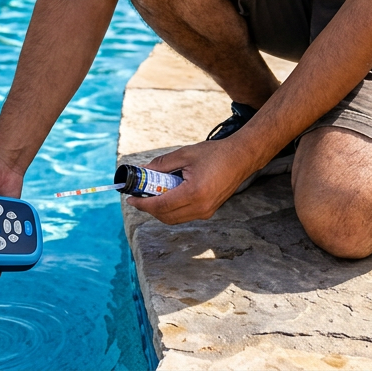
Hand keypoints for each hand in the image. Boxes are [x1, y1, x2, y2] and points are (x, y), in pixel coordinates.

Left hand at [125, 138, 254, 223]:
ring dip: (159, 210)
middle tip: (138, 196)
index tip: (131, 198)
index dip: (142, 203)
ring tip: (151, 194)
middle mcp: (201, 207)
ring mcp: (206, 212)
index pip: (161, 205)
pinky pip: (183, 215)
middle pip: (165, 216)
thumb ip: (162, 164)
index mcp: (194, 193)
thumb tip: (143, 172)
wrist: (241, 158)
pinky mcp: (209, 211)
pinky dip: (171, 209)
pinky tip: (167, 195)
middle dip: (148, 208)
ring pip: (174, 218)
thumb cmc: (215, 154)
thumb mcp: (185, 154)